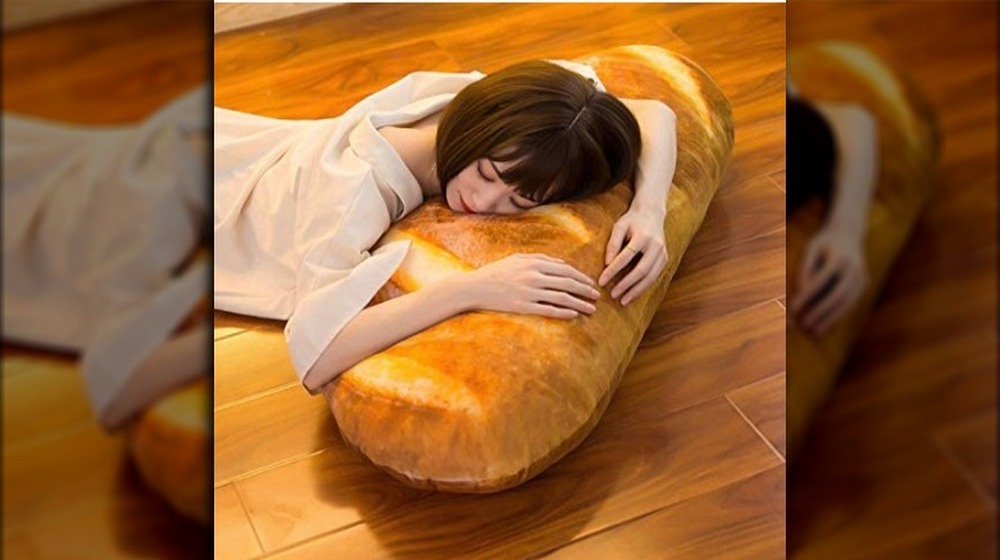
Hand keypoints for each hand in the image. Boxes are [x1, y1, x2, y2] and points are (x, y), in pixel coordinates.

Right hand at [460, 253, 599, 318]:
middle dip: (585, 290)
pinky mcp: (523, 306)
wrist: (474, 287)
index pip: (565, 270)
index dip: (581, 277)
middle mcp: (533, 276)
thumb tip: (562, 264)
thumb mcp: (517, 259)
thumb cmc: (496, 272)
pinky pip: (548, 309)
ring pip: (561, 297)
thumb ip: (540, 259)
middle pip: (567, 283)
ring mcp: (529, 292)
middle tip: (597, 296)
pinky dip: (563, 312)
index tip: (591, 284)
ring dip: (580, 303)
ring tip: (591, 309)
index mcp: (533, 263)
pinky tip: (574, 314)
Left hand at [599, 208, 667, 304]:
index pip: (626, 257)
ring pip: (650, 277)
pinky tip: (633, 294)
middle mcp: (656, 246)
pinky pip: (654, 277)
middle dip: (626, 285)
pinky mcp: (665, 259)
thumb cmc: (632, 220)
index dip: (613, 271)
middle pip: (641, 270)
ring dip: (636, 291)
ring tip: (623, 301)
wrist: (652, 213)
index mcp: (643, 236)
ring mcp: (663, 253)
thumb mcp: (619, 227)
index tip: (601, 281)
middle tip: (613, 295)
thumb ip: (612, 244)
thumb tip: (607, 264)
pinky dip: (643, 287)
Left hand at [791, 224, 867, 335]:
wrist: (849, 231)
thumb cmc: (824, 242)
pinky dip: (838, 314)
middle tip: (805, 325)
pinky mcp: (864, 283)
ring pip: (847, 303)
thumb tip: (800, 293)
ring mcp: (862, 276)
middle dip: (821, 312)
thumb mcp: (811, 249)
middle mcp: (854, 268)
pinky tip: (826, 324)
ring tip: (815, 332)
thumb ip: (805, 269)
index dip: (806, 297)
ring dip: (831, 319)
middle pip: (837, 296)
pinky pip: (851, 302)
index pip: (820, 282)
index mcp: (839, 257)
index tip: (793, 309)